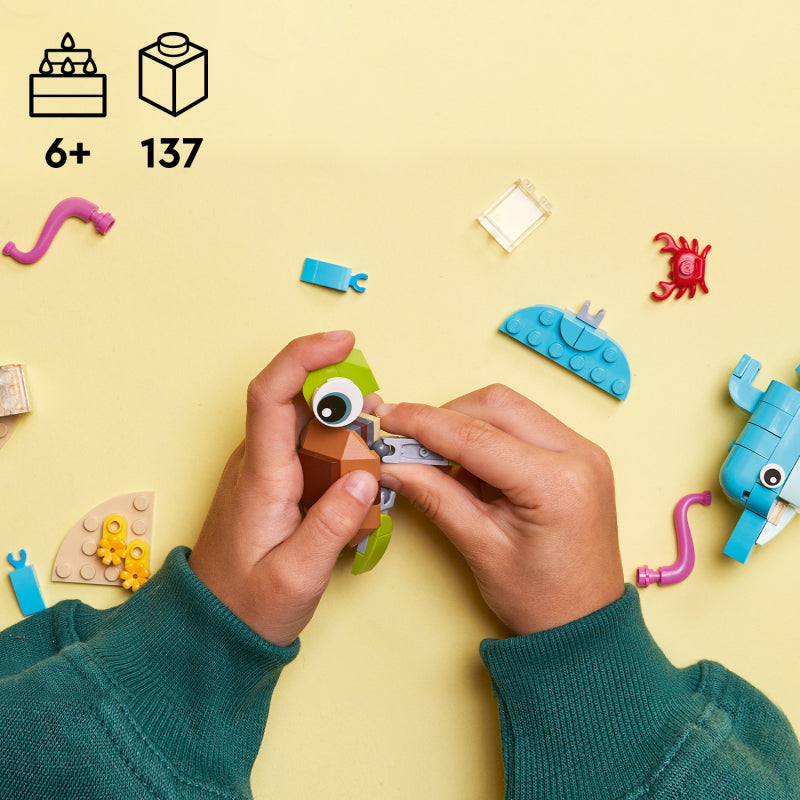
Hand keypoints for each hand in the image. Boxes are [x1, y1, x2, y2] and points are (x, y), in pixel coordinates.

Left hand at [189, 331, 378, 646]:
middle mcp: (258, 462)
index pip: (271, 395)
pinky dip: (340, 455)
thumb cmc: (248, 605)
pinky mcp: (275, 482)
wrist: (212, 628)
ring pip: (310, 427)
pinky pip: (311, 450)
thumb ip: (334, 525)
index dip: (304, 357)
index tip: (343, 342)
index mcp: (260, 477)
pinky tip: (355, 483)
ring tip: (371, 466)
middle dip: (345, 403)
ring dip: (347, 434)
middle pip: (300, 404)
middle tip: (380, 429)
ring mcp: (265, 470)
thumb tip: (367, 475)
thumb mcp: (297, 575)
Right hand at [375, 385, 623, 635]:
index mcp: (556, 482)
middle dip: (445, 416)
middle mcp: (578, 454)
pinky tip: (470, 466)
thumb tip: (394, 463)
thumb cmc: (542, 599)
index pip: (474, 435)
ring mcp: (583, 451)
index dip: (423, 423)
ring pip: (509, 408)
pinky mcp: (578, 455)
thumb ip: (435, 495)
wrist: (585, 623)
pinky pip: (524, 424)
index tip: (388, 417)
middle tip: (407, 440)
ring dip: (466, 423)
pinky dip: (489, 435)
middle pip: (495, 404)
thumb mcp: (480, 547)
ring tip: (438, 460)